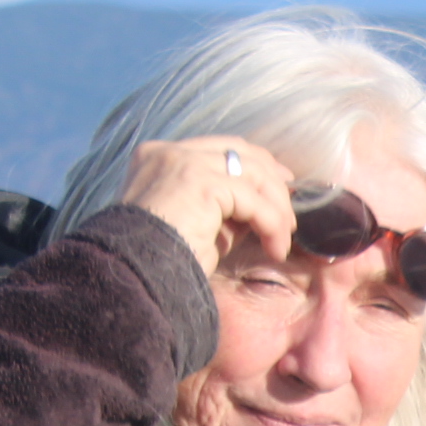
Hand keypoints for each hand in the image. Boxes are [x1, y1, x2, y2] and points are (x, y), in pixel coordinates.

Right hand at [118, 136, 295, 277]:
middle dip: (274, 179)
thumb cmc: (162, 262)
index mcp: (159, 157)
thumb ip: (222, 208)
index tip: (280, 184)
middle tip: (291, 212)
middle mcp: (169, 153)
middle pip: (240, 151)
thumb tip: (261, 206)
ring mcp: (183, 162)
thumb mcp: (196, 226)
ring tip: (284, 238)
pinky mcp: (199, 182)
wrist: (135, 277)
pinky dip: (272, 224)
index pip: (219, 149)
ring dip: (277, 207)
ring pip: (253, 173)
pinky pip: (252, 199)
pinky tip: (276, 248)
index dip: (256, 163)